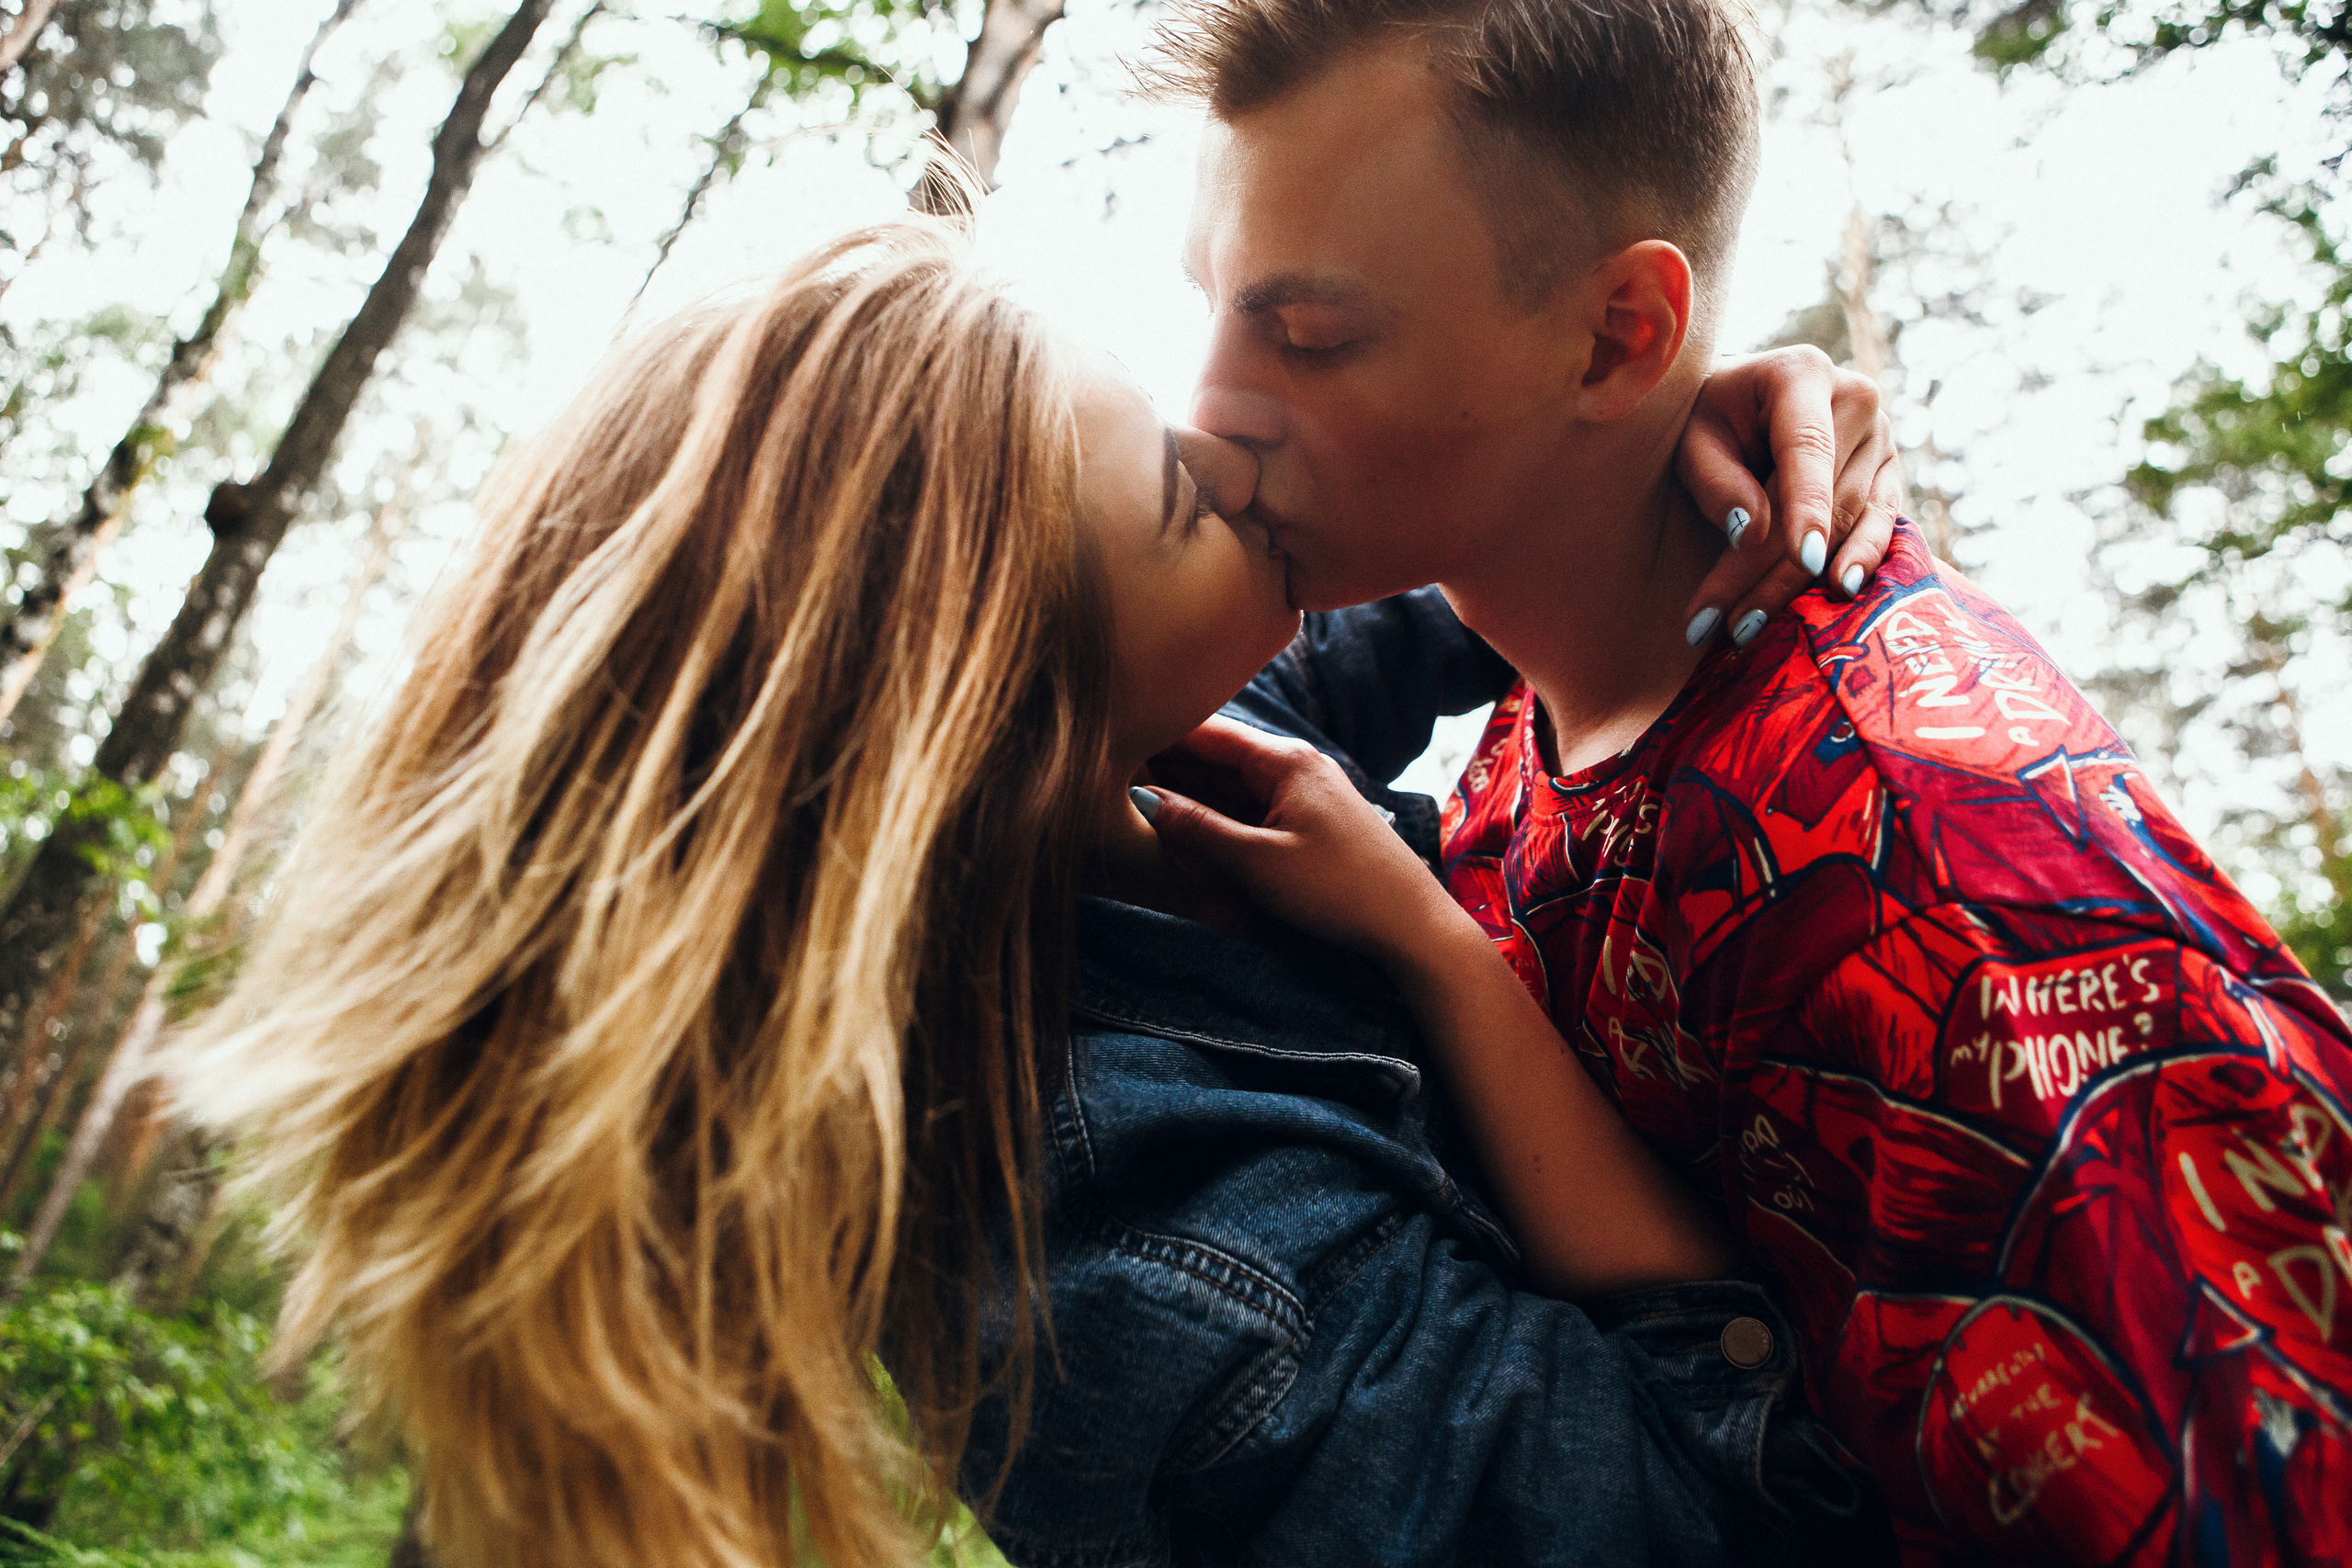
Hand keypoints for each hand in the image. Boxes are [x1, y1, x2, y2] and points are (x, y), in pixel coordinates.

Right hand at [1133, 717, 1461, 963]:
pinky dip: (1213, 819)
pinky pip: (1246, 810)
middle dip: (1161, 767)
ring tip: (1127, 801)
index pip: (1203, 732)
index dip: (1152, 734)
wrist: (1411, 927)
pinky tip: (1179, 830)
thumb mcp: (1258, 862)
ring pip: (1226, 787)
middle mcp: (1293, 765)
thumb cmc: (1341, 890)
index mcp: (1283, 759)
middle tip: (1103, 779)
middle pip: (1211, 758)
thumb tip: (1142, 801)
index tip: (1105, 742)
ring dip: (1184, 796)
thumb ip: (1196, 829)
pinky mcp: (1307, 823)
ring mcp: (1301, 793)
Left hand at [1675, 346, 1905, 646]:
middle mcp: (1856, 399)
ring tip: (1749, 627)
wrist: (1740, 402)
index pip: (1807, 449)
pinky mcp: (1889, 474)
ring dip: (1801, 583)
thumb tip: (1752, 533)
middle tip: (1730, 625)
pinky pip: (1882, 525)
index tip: (1803, 558)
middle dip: (1775, 570)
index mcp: (1803, 375)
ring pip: (1851, 521)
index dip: (1807, 507)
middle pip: (1825, 500)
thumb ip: (1717, 482)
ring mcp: (1881, 438)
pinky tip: (1841, 595)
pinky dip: (1861, 563)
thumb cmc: (1708, 419)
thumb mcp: (1693, 440)